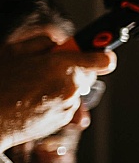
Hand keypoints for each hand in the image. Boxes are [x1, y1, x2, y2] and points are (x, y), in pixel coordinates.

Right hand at [0, 37, 114, 150]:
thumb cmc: (0, 84)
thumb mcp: (16, 51)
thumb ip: (43, 41)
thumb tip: (59, 41)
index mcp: (62, 67)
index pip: (103, 60)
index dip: (101, 55)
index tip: (99, 53)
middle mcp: (71, 87)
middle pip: (89, 75)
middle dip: (75, 69)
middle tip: (51, 68)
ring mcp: (68, 106)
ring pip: (78, 90)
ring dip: (65, 86)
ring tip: (37, 86)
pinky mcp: (63, 121)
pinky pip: (69, 105)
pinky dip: (58, 101)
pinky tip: (36, 98)